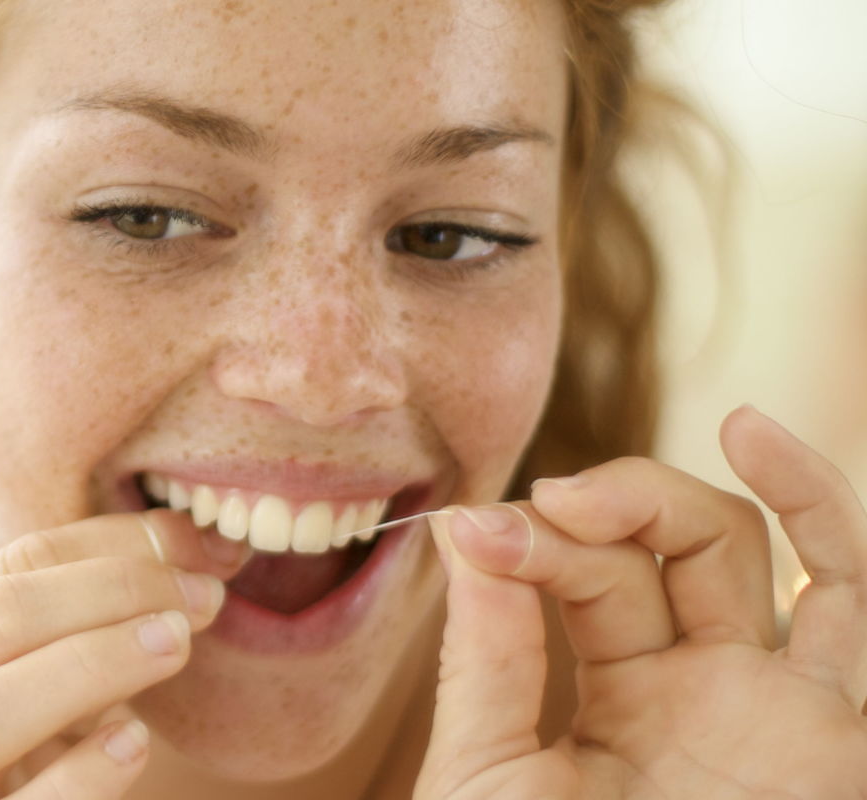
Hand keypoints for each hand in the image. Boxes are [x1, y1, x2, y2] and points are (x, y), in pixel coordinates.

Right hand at [0, 509, 249, 799]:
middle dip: (111, 592)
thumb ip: (80, 622)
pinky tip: (134, 745)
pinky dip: (80, 774)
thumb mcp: (30, 690)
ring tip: (176, 646)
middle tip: (202, 598)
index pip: (7, 566)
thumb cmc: (17, 776)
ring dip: (91, 664)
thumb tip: (196, 545)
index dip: (115, 546)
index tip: (201, 549)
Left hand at [415, 405, 866, 798]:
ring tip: (591, 499)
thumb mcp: (486, 775)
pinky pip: (848, 598)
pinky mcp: (832, 725)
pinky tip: (750, 431)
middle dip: (595, 513)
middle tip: (540, 516)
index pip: (581, 577)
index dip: (531, 540)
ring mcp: (769, 699)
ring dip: (666, 497)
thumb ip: (488, 657)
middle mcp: (699, 689)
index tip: (474, 533)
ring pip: (739, 550)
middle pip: (658, 547)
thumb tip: (461, 528)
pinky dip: (817, 503)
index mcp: (614, 699)